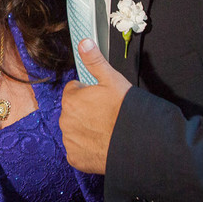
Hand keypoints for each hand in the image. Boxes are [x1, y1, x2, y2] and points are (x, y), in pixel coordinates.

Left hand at [59, 39, 131, 173]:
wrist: (137, 144)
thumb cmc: (125, 111)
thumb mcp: (113, 80)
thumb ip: (95, 61)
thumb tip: (83, 42)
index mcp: (71, 100)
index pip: (73, 90)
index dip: (88, 92)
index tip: (101, 98)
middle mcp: (65, 121)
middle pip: (72, 111)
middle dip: (85, 111)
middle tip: (105, 115)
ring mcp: (69, 142)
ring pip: (74, 130)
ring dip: (85, 129)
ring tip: (105, 130)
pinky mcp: (75, 159)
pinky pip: (77, 150)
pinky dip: (86, 148)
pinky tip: (101, 145)